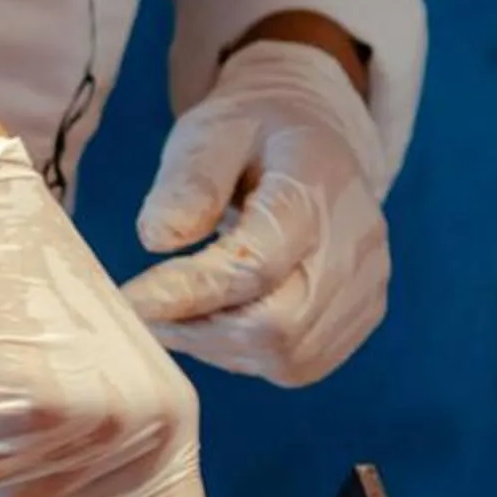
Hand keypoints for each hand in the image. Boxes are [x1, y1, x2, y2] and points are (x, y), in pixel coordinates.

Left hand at [122, 38, 389, 387]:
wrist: (315, 137)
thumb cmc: (253, 135)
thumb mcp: (211, 133)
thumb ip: (188, 182)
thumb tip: (158, 238)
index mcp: (316, 187)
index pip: (256, 266)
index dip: (188, 294)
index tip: (130, 302)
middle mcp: (355, 242)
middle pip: (276, 327)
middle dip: (202, 331)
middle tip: (154, 311)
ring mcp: (366, 283)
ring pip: (287, 357)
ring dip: (222, 348)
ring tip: (187, 310)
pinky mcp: (363, 313)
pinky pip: (302, 364)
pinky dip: (251, 356)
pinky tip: (225, 321)